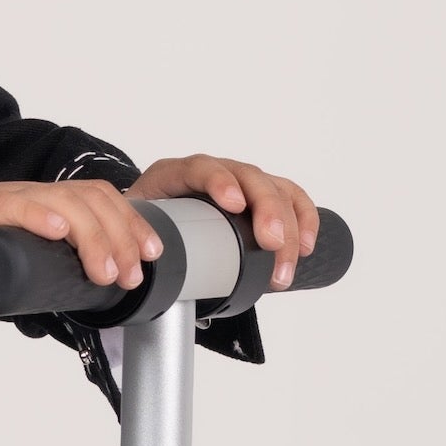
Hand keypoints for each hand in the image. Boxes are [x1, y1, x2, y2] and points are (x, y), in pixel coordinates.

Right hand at [0, 176, 164, 304]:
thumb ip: (29, 269)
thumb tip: (62, 297)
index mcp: (32, 208)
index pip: (94, 202)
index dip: (129, 224)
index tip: (150, 257)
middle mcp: (20, 199)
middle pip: (89, 200)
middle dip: (122, 235)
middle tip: (132, 274)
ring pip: (60, 203)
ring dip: (93, 234)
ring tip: (106, 269)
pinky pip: (8, 208)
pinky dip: (38, 216)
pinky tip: (59, 231)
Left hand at [132, 153, 320, 287]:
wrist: (154, 224)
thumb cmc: (148, 228)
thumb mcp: (138, 232)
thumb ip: (142, 248)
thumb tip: (148, 278)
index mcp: (176, 175)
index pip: (201, 168)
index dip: (220, 182)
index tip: (233, 205)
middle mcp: (214, 173)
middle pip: (249, 177)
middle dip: (267, 210)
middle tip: (272, 243)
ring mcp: (241, 182)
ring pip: (274, 189)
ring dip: (289, 226)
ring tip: (286, 265)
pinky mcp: (261, 196)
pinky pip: (291, 198)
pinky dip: (304, 220)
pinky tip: (306, 244)